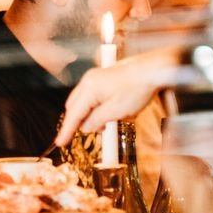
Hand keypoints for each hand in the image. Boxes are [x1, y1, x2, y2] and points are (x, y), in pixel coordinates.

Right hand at [55, 51, 184, 146]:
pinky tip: (111, 113)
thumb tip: (86, 127)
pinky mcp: (103, 78)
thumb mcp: (117, 111)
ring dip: (91, 115)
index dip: (66, 130)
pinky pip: (93, 96)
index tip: (59, 142)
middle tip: (93, 133)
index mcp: (89, 88)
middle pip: (75, 107)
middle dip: (80, 122)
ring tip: (108, 124)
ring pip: (84, 102)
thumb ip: (97, 120)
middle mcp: (88, 81)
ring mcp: (95, 78)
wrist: (153, 70)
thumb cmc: (137, 88)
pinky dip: (97, 107)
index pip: (73, 114)